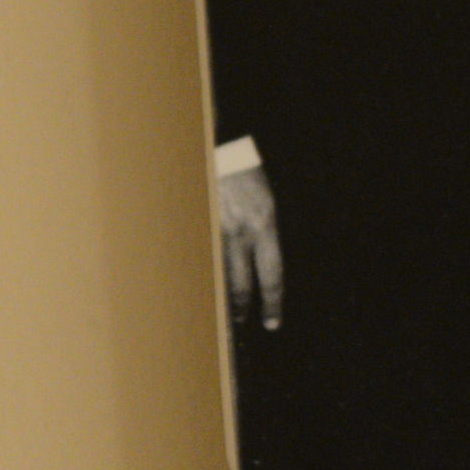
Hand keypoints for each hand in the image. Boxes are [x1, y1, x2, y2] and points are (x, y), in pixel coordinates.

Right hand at [216, 161, 284, 331]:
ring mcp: (214, 231)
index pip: (272, 275)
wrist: (217, 147)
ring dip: (220, 295)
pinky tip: (201, 283)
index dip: (273, 302)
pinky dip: (202, 273)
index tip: (273, 321)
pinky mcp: (196, 227)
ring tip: (222, 310)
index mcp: (264, 224)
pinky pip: (200, 258)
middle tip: (243, 322)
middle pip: (242, 283)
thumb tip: (262, 262)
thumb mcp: (267, 201)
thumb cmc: (245, 172)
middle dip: (243, 308)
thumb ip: (266, 232)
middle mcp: (240, 232)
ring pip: (218, 275)